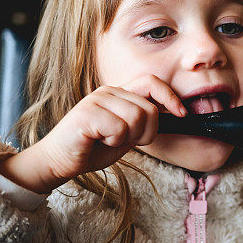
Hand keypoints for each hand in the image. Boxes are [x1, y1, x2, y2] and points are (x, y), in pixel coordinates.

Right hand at [0, 75, 185, 192]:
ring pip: (136, 118)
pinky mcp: (86, 114)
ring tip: (110, 140)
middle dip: (146, 132)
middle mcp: (109, 91)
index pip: (152, 82)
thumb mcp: (127, 134)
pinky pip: (118, 128)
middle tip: (127, 140)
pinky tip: (99, 140)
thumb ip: (144, 122)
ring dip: (128, 137)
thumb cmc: (93, 148)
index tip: (182, 114)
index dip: (170, 96)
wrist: (60, 161)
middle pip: (149, 109)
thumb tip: (173, 114)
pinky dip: (113, 141)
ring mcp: (97, 100)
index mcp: (120, 93)